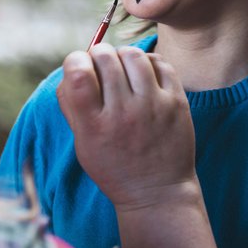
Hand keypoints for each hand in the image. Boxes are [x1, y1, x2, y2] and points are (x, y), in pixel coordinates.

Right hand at [57, 44, 220, 247]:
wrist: (157, 193)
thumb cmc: (113, 166)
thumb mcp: (82, 143)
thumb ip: (71, 105)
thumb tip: (71, 66)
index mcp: (94, 126)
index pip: (77, 74)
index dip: (74, 60)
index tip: (78, 66)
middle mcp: (123, 114)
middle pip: (105, 58)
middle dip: (98, 54)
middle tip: (100, 65)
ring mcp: (153, 107)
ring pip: (133, 54)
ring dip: (122, 55)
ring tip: (122, 68)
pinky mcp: (176, 103)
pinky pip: (160, 62)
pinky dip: (148, 61)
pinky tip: (143, 75)